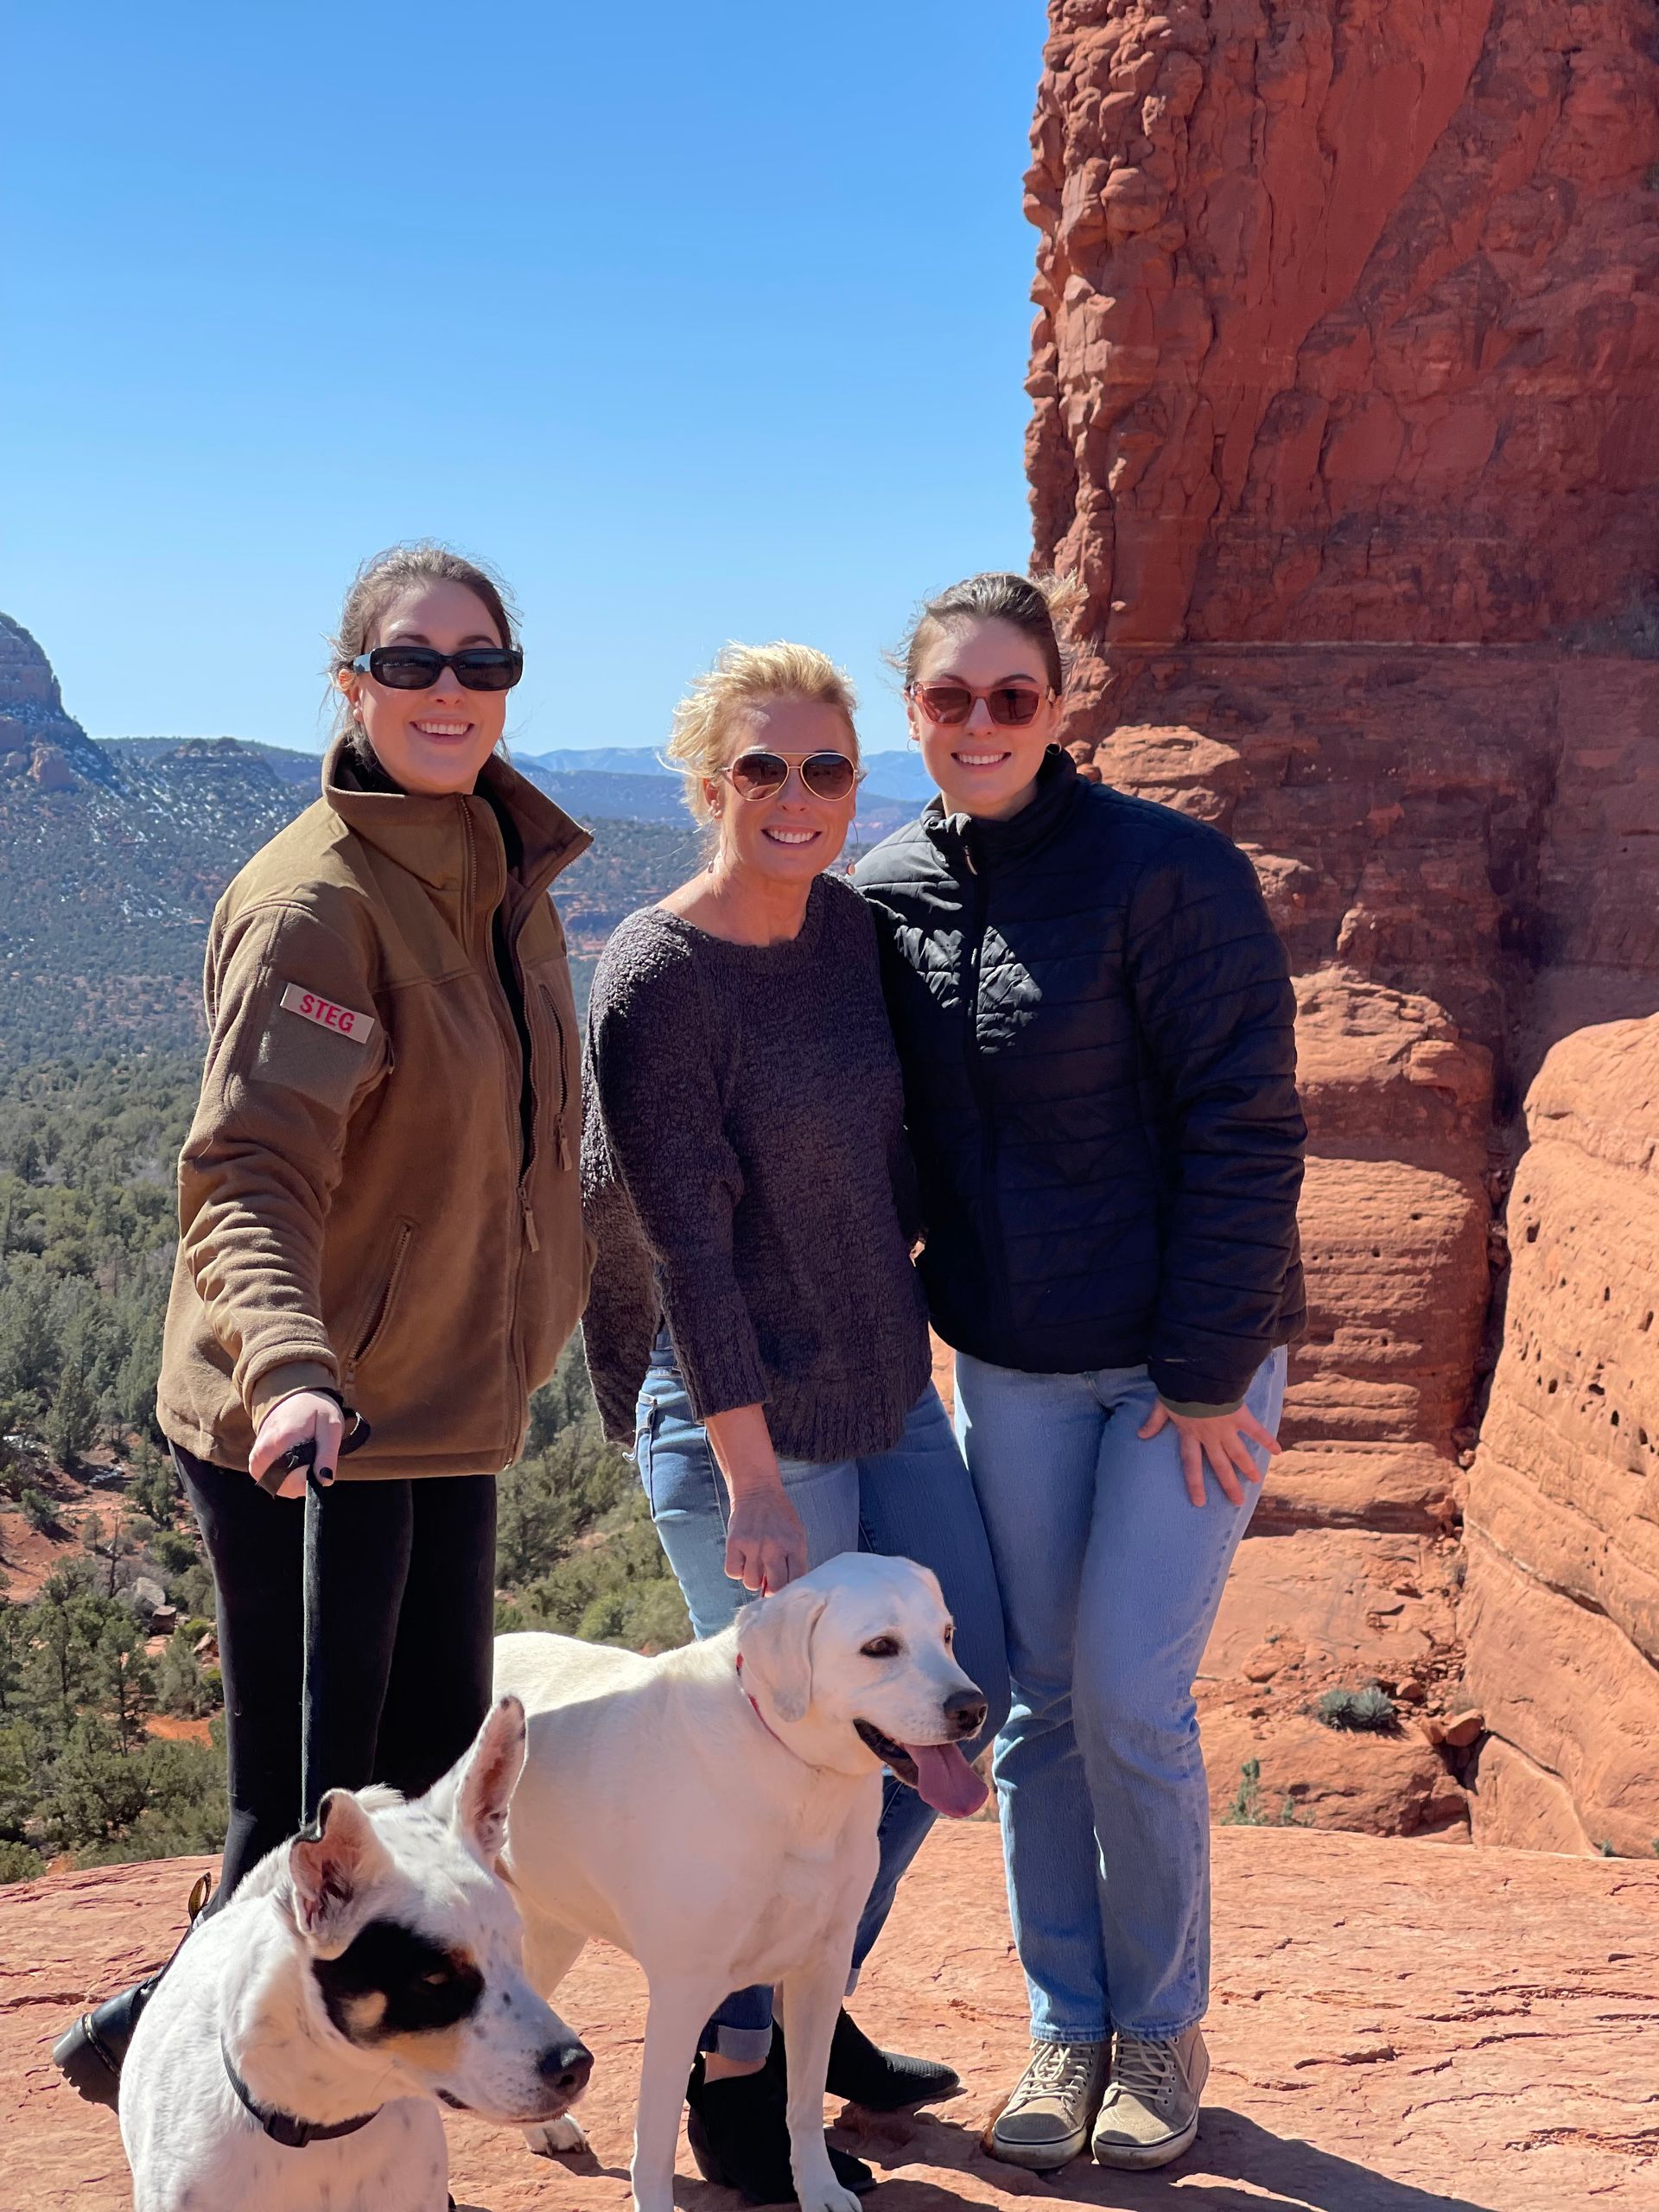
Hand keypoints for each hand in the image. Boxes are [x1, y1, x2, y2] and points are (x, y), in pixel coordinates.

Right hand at [249, 1391, 344, 1498]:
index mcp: (280, 1441)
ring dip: (297, 1479)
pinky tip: (296, 1462)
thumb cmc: (314, 1409)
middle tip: (314, 1457)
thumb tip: (324, 1481)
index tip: (320, 1464)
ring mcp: (256, 1461)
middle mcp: (262, 1453)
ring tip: (305, 1456)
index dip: (311, 1479)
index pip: (295, 1480)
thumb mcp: (330, 1425)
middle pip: (287, 1486)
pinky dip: (288, 1478)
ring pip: (280, 1487)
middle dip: (305, 1480)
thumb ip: (328, 1454)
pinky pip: (273, 1483)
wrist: (291, 1397)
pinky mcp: (256, 1465)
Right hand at [724, 1484, 808, 1594]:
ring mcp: (753, 1545)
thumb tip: (786, 1587)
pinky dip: (737, 1570)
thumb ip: (795, 1559)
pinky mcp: (734, 1543)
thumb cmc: (779, 1514)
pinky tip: (742, 1559)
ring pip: (751, 1583)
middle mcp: (774, 1547)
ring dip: (753, 1578)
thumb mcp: (796, 1533)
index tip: (784, 1585)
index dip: (790, 1588)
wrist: (758, 1489)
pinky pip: (733, 1572)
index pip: (796, 1580)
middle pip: (775, 1587)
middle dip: (772, 1587)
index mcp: (795, 1544)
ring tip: (755, 1564)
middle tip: (768, 1579)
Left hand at [1139, 1399, 1281, 1508]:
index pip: (1191, 1464)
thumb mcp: (1161, 1406)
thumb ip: (1153, 1422)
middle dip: (1229, 1484)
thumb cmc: (1178, 1389)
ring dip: (1248, 1467)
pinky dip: (1267, 1440)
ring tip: (1256, 1482)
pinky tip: (1278, 1451)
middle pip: (1220, 1465)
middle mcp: (1210, 1436)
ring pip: (1238, 1453)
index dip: (1195, 1483)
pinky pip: (1255, 1431)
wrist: (1197, 1375)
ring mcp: (1226, 1428)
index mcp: (1190, 1434)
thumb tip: (1140, 1435)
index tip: (1200, 1502)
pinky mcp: (1240, 1417)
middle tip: (1238, 1502)